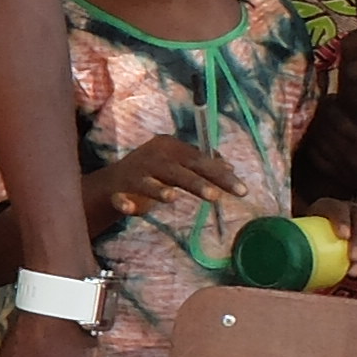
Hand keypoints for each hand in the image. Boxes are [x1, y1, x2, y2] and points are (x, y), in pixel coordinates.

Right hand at [83, 135, 243, 231]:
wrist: (113, 182)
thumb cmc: (154, 171)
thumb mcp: (179, 164)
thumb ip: (202, 164)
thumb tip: (230, 167)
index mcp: (169, 147)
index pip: (199, 159)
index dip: (221, 175)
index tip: (242, 190)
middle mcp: (151, 158)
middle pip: (177, 170)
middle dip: (197, 182)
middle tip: (216, 196)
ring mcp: (133, 174)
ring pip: (148, 183)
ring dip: (158, 190)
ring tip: (171, 197)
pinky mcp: (117, 191)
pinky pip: (120, 198)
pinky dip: (124, 203)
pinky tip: (130, 209)